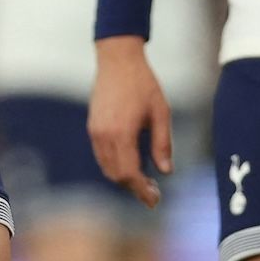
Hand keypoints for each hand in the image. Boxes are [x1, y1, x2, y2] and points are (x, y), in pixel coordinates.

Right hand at [88, 36, 172, 206]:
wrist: (118, 60)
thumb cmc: (143, 84)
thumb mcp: (161, 112)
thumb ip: (163, 144)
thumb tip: (166, 172)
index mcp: (122, 133)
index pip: (129, 174)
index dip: (142, 191)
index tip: (155, 200)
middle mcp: (104, 136)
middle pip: (116, 175)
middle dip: (135, 188)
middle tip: (154, 193)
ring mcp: (95, 132)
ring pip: (107, 168)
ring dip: (124, 178)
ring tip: (145, 181)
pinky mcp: (93, 127)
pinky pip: (102, 156)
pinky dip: (116, 166)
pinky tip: (132, 163)